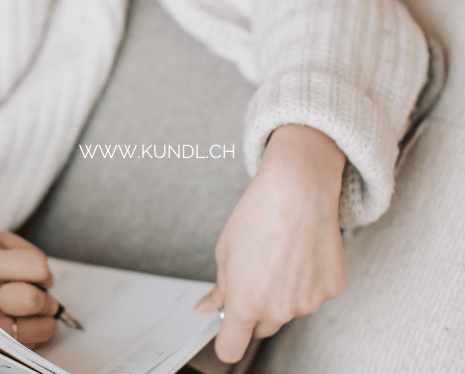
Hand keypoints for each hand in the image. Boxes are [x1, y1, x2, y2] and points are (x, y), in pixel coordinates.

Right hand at [0, 231, 58, 347]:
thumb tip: (44, 269)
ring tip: (36, 309)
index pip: (33, 265)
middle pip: (33, 299)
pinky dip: (36, 333)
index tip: (40, 272)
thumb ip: (18, 249)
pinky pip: (32, 343)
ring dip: (45, 317)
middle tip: (43, 293)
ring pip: (38, 326)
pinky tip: (25, 322)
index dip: (43, 269)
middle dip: (46, 296)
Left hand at [195, 124, 346, 362]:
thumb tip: (207, 310)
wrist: (298, 190)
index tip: (225, 332)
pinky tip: (300, 253)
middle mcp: (279, 310)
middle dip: (253, 312)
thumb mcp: (225, 252)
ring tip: (278, 255)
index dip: (226, 341)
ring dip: (280, 294)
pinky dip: (305, 282)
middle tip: (253, 275)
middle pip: (260, 329)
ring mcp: (309, 302)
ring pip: (287, 311)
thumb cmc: (256, 216)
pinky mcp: (332, 290)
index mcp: (246, 303)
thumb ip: (219, 289)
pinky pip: (311, 296)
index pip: (231, 348)